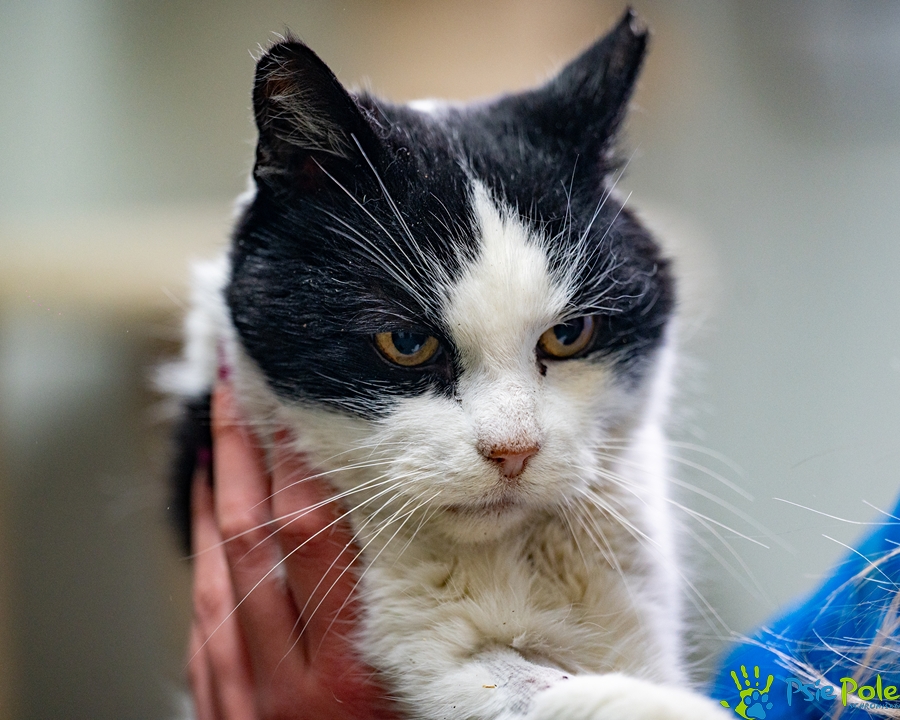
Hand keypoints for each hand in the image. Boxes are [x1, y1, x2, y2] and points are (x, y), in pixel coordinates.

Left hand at [187, 383, 399, 719]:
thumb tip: (410, 538)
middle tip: (232, 393)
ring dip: (212, 499)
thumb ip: (413, 623)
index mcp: (345, 674)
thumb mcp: (420, 697)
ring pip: (213, 576)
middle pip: (248, 541)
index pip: (312, 541)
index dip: (300, 467)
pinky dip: (204, 559)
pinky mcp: (218, 710)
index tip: (298, 411)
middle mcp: (283, 681)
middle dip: (238, 455)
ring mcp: (239, 696)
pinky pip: (201, 620)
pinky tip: (208, 528)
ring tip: (216, 443)